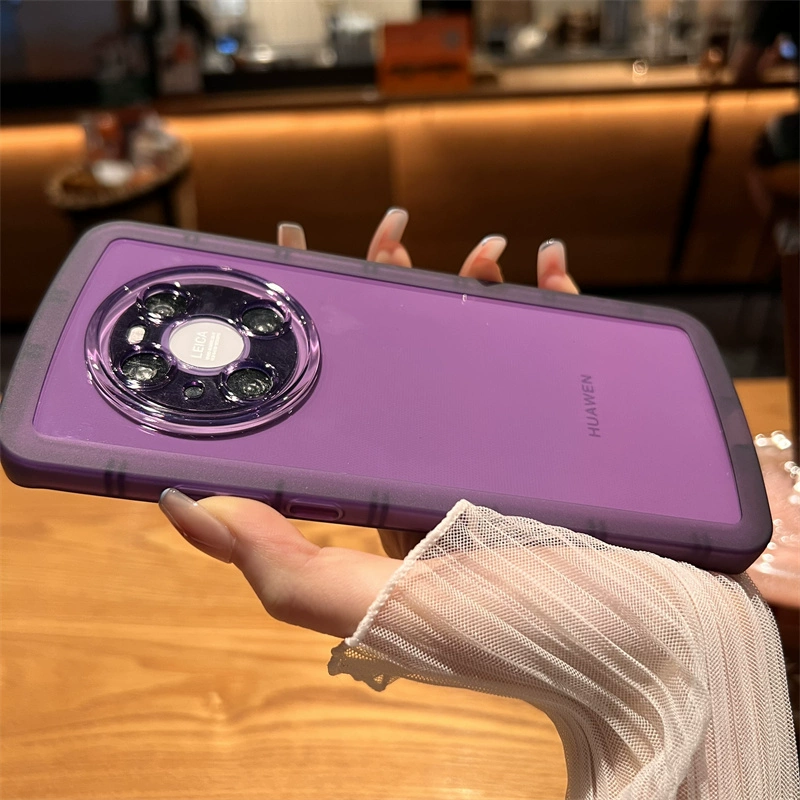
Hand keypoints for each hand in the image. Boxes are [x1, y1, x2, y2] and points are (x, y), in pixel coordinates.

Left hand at [159, 209, 579, 636]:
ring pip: (483, 342)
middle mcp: (453, 461)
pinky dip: (554, 298)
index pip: (342, 400)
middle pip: (410, 356)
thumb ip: (281, 569)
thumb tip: (182, 505)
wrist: (658, 644)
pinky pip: (560, 345)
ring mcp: (520, 438)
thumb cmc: (522, 631)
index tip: (297, 268)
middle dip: (394, 288)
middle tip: (389, 237)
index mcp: (398, 495)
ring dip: (474, 283)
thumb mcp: (384, 606)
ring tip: (483, 251)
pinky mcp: (583, 424)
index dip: (316, 334)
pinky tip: (550, 264)